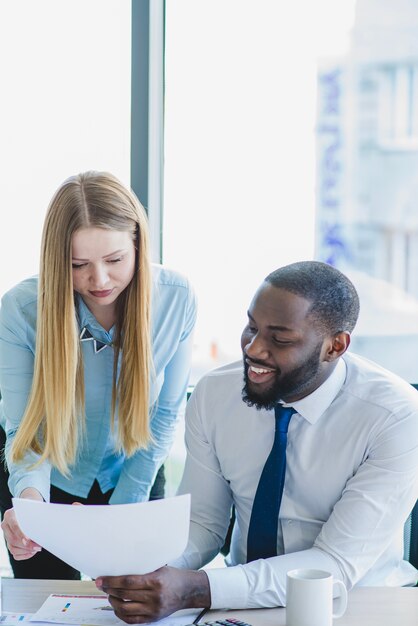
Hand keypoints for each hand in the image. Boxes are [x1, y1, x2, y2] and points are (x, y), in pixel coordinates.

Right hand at [1, 507, 40, 559]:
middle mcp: (6, 525)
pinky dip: (24, 555)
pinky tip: (32, 552)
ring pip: (13, 548)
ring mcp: (6, 535)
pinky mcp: (9, 543)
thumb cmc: (33, 509)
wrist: (30, 509)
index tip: (28, 541)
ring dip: (26, 551)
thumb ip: (36, 518)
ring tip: (36, 548)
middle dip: (26, 545)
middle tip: (38, 547)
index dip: (21, 535)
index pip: (15, 526)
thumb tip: (43, 529)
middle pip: (13, 539)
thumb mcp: (35, 509)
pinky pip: (15, 554)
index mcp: (9, 515)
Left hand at [95, 566, 210, 623]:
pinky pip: (131, 620)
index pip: (128, 582)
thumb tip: (121, 565)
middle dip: (109, 590)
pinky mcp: (152, 619)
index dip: (112, 581)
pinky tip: (117, 607)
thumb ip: (143, 569)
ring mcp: (153, 610)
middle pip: (124, 595)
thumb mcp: (159, 568)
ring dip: (113, 602)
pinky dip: (121, 614)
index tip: (101, 579)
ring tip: (110, 595)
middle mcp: (154, 597)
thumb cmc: (173, 577)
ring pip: (125, 609)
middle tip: (102, 585)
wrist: (188, 591)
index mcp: (155, 581)